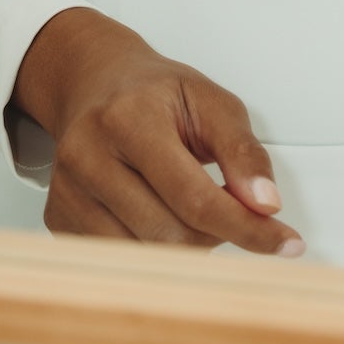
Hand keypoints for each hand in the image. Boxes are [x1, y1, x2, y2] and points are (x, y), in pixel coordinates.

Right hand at [11, 7, 303, 254]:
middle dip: (214, 232)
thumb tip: (267, 207)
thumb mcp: (211, 101)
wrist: (93, 82)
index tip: (286, 244)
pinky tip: (152, 213)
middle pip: (172, 234)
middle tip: (223, 205)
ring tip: (184, 204)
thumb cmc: (156, 94)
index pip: (195, 199)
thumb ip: (243, 151)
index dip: (247, 229)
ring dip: (184, 244)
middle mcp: (86, 154)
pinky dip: (150, 248)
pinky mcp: (57, 218)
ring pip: (147, 255)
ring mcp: (66, 190)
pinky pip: (120, 261)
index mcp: (128, 118)